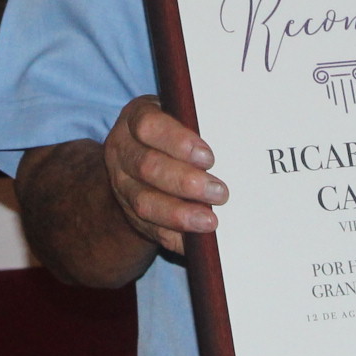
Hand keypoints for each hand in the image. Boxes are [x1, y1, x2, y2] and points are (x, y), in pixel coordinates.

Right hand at [101, 95, 226, 255]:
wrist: (139, 155)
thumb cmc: (173, 130)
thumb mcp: (178, 114)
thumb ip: (197, 122)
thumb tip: (233, 135)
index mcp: (134, 118)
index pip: (148, 126)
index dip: (178, 142)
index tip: (208, 157)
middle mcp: (122, 151)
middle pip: (148, 167)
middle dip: (186, 182)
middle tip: (220, 192)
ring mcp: (122, 185)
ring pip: (144, 203)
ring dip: (180, 214)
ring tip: (210, 220)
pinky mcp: (130, 213)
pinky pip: (150, 229)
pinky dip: (175, 237)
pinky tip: (198, 240)